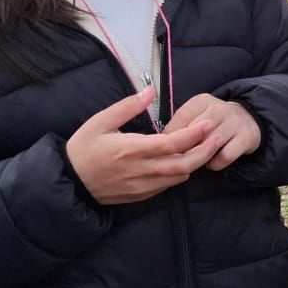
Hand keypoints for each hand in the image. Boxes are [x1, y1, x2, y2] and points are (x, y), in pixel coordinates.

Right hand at [65, 87, 225, 204]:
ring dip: (195, 162)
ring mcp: (143, 186)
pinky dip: (181, 172)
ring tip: (207, 146)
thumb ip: (127, 107)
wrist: (69, 183)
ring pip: (179, 176)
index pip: (172, 143)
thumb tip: (150, 91)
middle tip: (218, 136)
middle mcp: (141, 170)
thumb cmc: (82, 149)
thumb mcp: (99, 122)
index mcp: (131, 149)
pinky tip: (186, 160)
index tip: (209, 123)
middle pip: (184, 164)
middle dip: (205, 150)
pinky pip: (169, 185)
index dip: (194, 134)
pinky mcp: (142, 195)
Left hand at [164, 93, 261, 170]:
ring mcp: (235, 122)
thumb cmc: (214, 121)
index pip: (183, 116)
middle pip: (196, 132)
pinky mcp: (246, 137)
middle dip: (185, 148)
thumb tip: (160, 141)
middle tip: (178, 158)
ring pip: (210, 144)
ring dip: (200, 157)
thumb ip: (180, 125)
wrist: (248, 119)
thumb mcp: (197, 115)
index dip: (172, 134)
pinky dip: (215, 164)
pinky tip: (211, 163)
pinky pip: (225, 156)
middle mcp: (221, 108)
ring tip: (195, 160)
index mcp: (203, 101)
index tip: (166, 147)